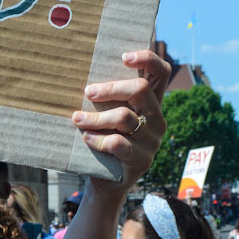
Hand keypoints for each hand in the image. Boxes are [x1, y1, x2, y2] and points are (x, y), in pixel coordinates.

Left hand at [72, 49, 166, 191]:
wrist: (107, 181)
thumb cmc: (104, 139)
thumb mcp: (109, 115)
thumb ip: (109, 98)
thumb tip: (84, 75)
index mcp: (152, 102)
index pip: (161, 71)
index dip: (147, 59)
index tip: (124, 57)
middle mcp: (157, 118)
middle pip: (140, 90)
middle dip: (111, 88)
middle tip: (88, 91)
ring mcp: (152, 140)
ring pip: (124, 117)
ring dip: (95, 117)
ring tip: (76, 118)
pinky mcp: (142, 160)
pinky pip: (117, 143)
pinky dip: (97, 139)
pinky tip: (86, 138)